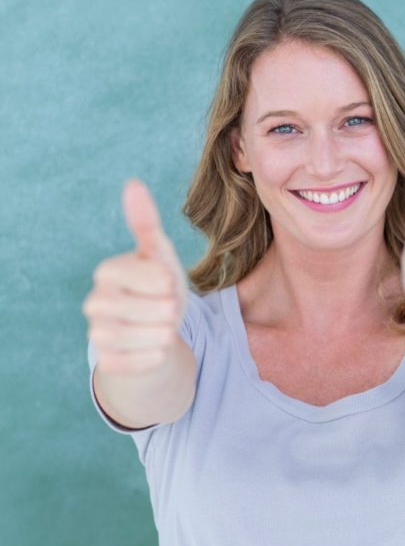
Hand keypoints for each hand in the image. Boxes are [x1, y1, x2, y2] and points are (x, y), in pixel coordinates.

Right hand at [82, 179, 187, 374]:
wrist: (156, 332)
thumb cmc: (159, 288)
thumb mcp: (160, 256)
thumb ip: (146, 223)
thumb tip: (133, 183)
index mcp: (108, 271)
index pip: (146, 276)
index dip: (165, 283)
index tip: (166, 284)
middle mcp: (95, 302)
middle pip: (150, 309)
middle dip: (169, 310)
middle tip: (166, 308)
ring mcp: (97, 334)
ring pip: (146, 337)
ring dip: (165, 333)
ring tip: (162, 326)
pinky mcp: (106, 362)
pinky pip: (138, 362)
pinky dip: (155, 356)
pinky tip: (154, 348)